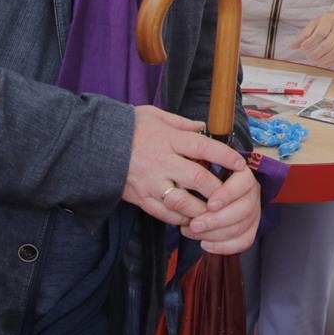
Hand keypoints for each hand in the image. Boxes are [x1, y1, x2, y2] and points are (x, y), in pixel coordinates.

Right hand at [124, 104, 246, 226]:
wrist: (94, 146)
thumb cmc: (127, 128)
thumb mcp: (154, 115)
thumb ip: (181, 123)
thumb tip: (202, 127)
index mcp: (169, 139)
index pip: (205, 148)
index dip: (226, 156)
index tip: (240, 164)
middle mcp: (163, 162)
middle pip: (198, 179)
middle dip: (218, 189)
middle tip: (229, 193)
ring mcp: (152, 183)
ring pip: (184, 202)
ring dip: (201, 209)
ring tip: (213, 211)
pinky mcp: (141, 198)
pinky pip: (165, 214)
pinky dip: (181, 219)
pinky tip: (190, 218)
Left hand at [182, 166, 260, 253]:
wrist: (203, 194)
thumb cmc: (199, 181)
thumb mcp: (197, 173)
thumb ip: (195, 181)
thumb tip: (176, 196)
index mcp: (243, 175)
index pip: (244, 183)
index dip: (228, 194)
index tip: (210, 204)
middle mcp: (252, 193)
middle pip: (244, 209)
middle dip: (217, 220)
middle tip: (194, 224)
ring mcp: (254, 212)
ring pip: (242, 227)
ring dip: (215, 234)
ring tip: (193, 232)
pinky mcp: (250, 229)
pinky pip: (243, 242)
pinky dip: (223, 246)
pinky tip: (205, 244)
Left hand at [292, 10, 333, 68]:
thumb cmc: (331, 21)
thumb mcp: (316, 22)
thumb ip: (304, 34)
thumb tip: (293, 46)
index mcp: (329, 20)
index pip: (320, 33)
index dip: (310, 42)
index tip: (303, 47)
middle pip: (327, 44)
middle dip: (316, 53)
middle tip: (309, 56)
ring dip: (323, 59)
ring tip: (316, 60)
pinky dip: (331, 63)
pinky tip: (323, 63)